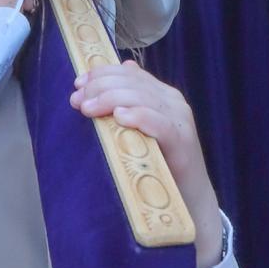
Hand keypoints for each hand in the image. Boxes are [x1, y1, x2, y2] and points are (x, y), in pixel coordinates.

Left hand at [71, 61, 222, 267]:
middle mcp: (173, 101)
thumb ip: (132, 103)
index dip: (102, 74)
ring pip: (143, 97)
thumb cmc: (161, 165)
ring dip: (111, 98)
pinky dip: (139, 116)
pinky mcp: (183, 140)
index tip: (78, 84)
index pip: (130, 73)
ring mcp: (179, 119)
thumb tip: (121, 69)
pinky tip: (120, 116)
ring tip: (88, 108)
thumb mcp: (142, 130)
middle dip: (101, 87)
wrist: (190, 198)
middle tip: (77, 101)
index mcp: (162, 94)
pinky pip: (160, 122)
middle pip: (133, 83)